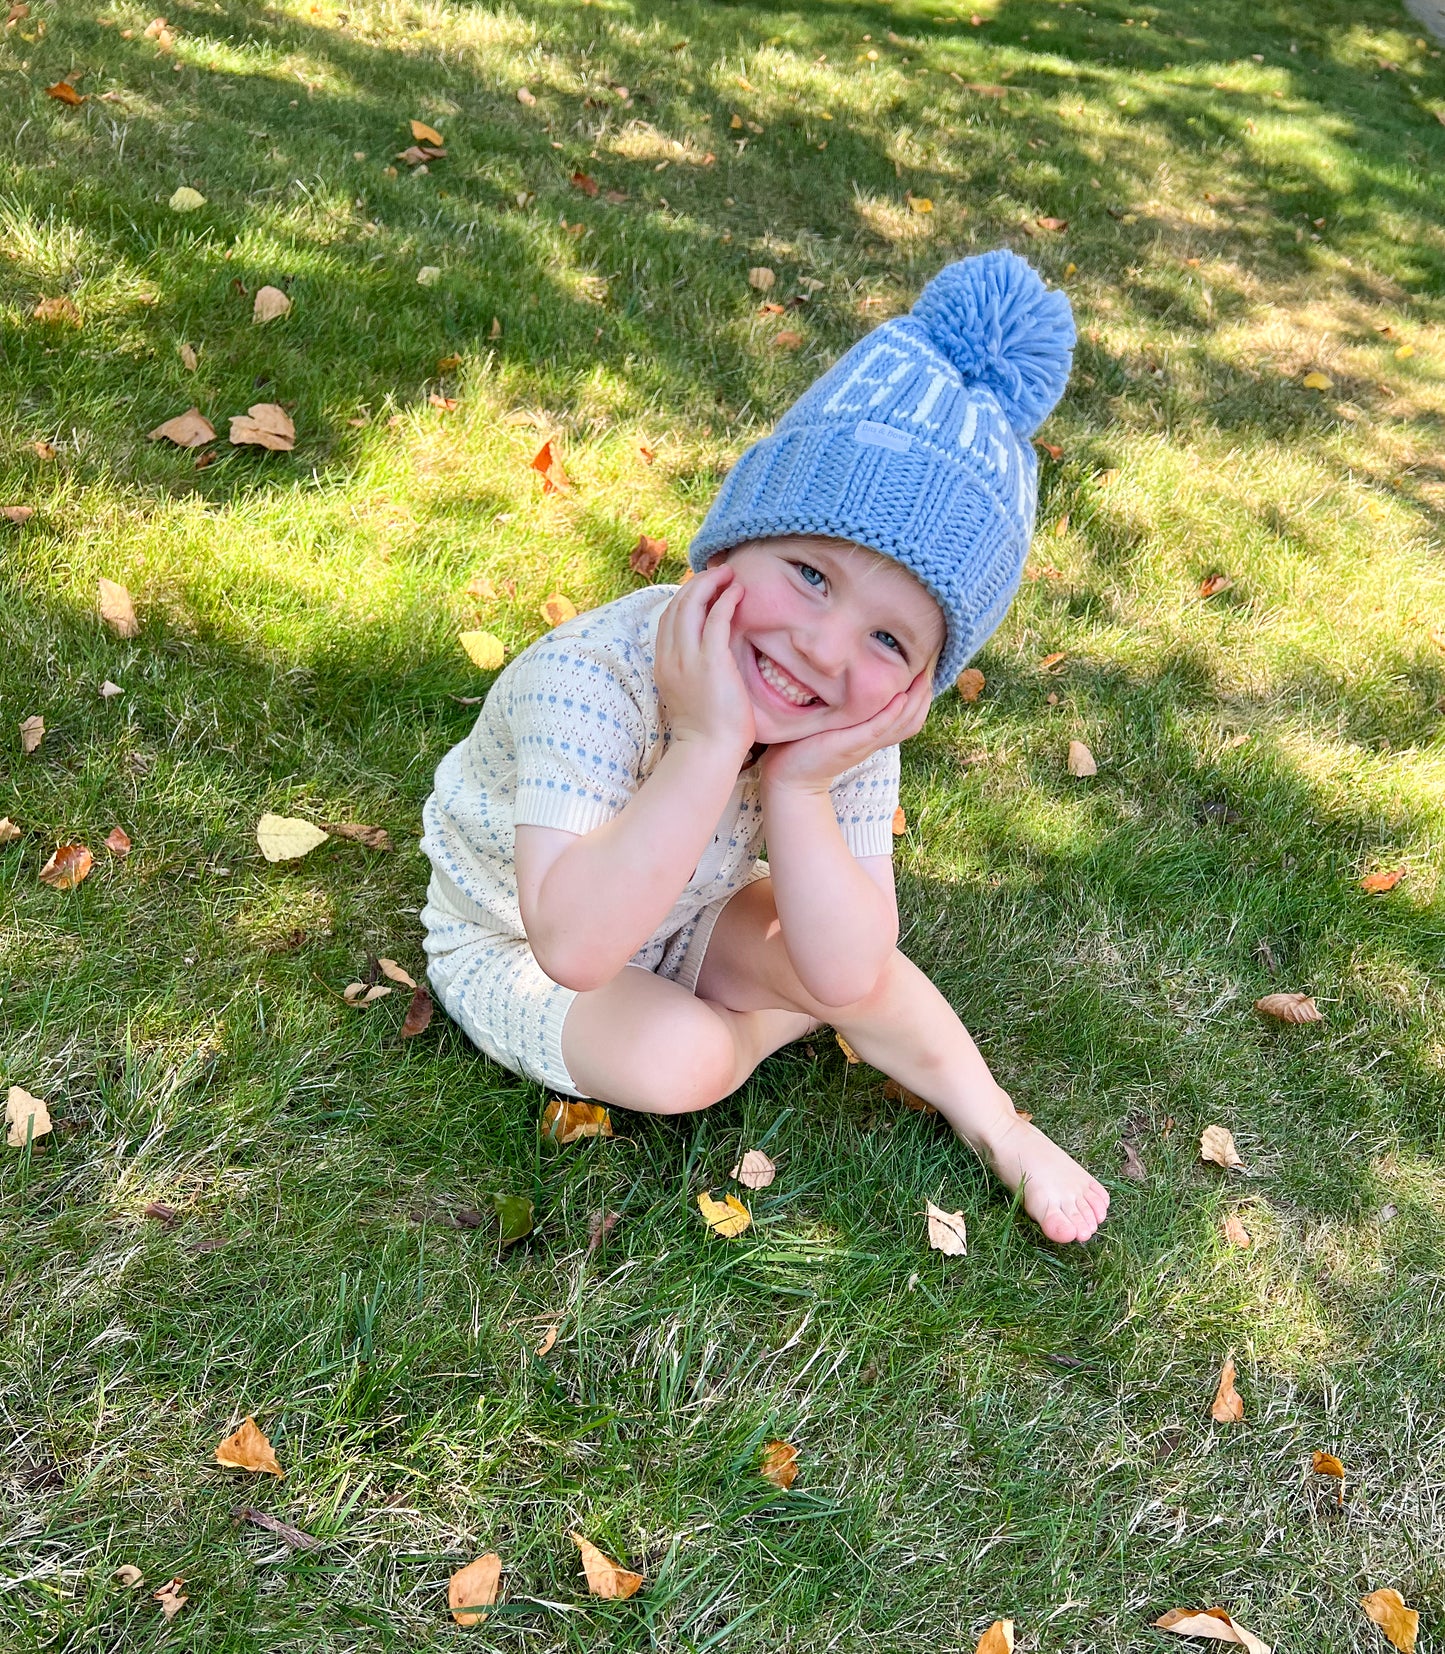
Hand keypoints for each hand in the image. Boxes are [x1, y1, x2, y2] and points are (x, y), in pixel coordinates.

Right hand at [654, 565, 755, 763]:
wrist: (708, 751)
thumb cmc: (708, 730)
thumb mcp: (691, 693)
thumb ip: (694, 669)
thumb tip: (711, 653)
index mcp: (663, 664)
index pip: (669, 618)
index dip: (686, 596)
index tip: (705, 589)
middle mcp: (670, 656)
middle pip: (677, 604)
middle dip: (698, 583)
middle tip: (719, 573)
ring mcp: (687, 657)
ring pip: (691, 603)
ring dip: (710, 583)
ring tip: (729, 574)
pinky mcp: (710, 660)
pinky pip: (715, 618)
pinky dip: (726, 599)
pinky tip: (738, 591)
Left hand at [759, 668, 932, 794]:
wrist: (789, 777)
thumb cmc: (805, 746)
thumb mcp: (833, 722)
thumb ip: (845, 704)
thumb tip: (844, 673)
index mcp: (872, 734)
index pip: (909, 716)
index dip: (922, 694)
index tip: (925, 669)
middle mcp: (873, 739)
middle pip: (914, 719)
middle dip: (926, 693)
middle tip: (931, 667)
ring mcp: (864, 743)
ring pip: (903, 723)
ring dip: (916, 700)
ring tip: (924, 676)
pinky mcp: (850, 744)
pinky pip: (878, 729)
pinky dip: (892, 714)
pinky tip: (901, 697)